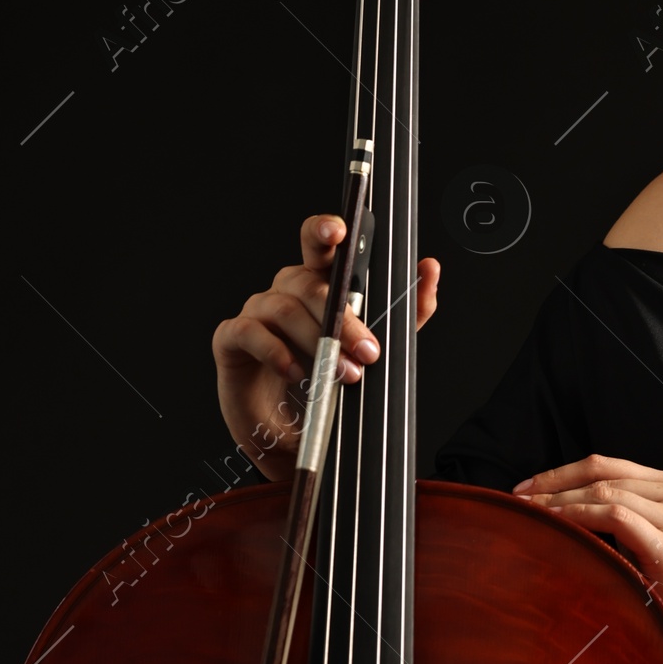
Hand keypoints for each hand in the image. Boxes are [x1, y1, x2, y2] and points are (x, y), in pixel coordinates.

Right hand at [212, 213, 440, 481]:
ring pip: (284, 308)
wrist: (291, 432)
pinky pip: (250, 333)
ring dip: (318, 342)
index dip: (324, 231)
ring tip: (342, 374)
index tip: (338, 231)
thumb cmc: (329, 380)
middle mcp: (286, 291)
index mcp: (319, 284)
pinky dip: (275, 351)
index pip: (319, 246)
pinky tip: (294, 370)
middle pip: (309, 283)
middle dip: (343, 318)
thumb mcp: (378, 346)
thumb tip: (430, 268)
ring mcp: (257, 312)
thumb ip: (407, 311)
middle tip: (368, 351)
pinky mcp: (232, 339)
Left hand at [511, 455, 662, 663]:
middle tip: (518, 496)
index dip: (565, 472)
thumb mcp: (658, 544)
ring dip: (559, 500)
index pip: (611, 466)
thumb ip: (628, 521)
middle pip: (603, 472)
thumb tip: (568, 515)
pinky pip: (614, 516)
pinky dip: (578, 516)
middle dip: (554, 482)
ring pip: (605, 491)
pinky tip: (556, 523)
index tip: (530, 487)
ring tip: (529, 512)